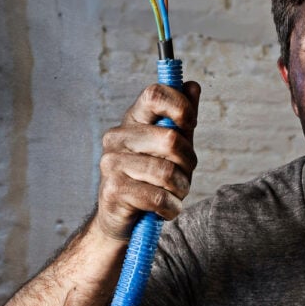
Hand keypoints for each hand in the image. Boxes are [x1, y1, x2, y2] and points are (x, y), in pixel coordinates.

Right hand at [93, 81, 200, 240]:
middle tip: (183, 174)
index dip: (180, 106)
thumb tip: (192, 86)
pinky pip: (158, 197)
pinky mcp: (113, 190)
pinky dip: (171, 208)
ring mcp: (112, 163)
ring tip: (174, 193)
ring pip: (167, 172)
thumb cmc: (153, 178)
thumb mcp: (173, 148)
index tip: (190, 123)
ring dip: (181, 188)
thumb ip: (182, 119)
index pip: (154, 94)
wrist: (125, 219)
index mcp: (133, 120)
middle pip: (170, 139)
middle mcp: (117, 137)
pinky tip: (166, 209)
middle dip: (188, 162)